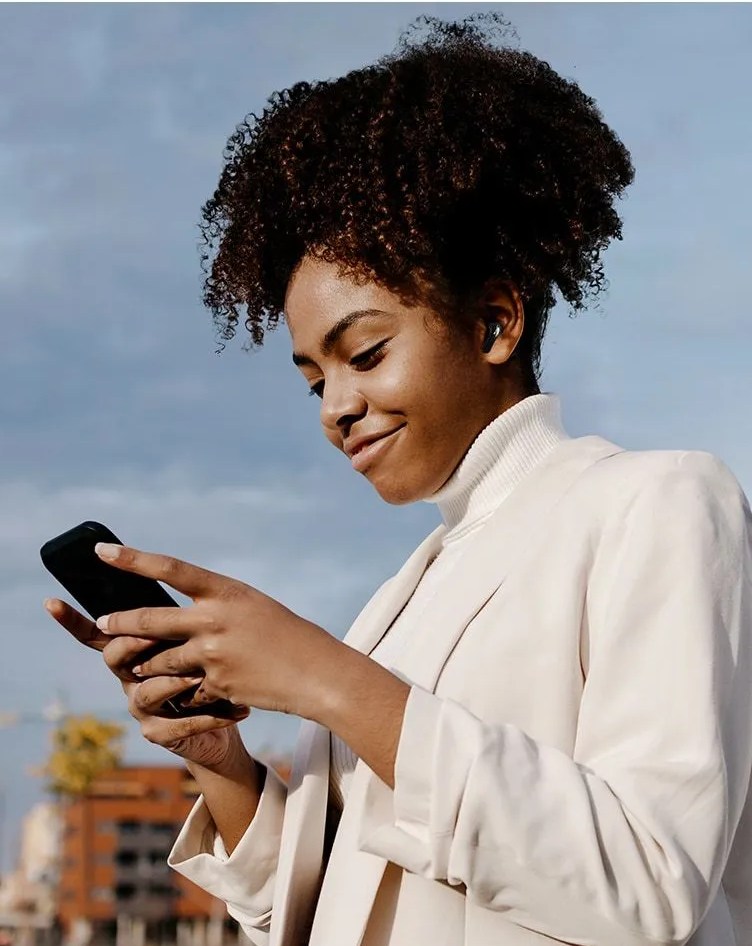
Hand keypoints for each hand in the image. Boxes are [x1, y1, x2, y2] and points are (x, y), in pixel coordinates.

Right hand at [44, 598, 249, 767]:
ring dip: (174, 680)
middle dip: (134, 643)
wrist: (230, 710)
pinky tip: (237, 710)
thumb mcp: (199, 634)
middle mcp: (130, 677)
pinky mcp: (160, 733)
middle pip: (116, 656)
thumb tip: (175, 569)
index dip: (73, 620)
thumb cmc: (214, 663)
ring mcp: (142, 707)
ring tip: (201, 674)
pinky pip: (179, 724)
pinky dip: (209, 716)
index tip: (51, 600)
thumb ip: (181, 614)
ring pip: (145, 691)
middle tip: (158, 633)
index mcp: (135, 649)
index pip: (98, 632)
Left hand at [93, 542, 343, 719]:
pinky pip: (186, 689)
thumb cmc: (287, 635)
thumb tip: (179, 612)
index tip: (103, 552)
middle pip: (149, 619)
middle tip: (103, 623)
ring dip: (149, 665)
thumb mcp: (253, 607)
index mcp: (225, 591)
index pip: (170, 569)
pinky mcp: (216, 684)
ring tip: (142, 667)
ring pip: (159, 660)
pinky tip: (201, 692)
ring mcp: (213, 653)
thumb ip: (216, 606)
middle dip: (120, 623)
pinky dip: (188, 692)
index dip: (133, 560)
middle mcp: (215, 618)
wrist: (317, 672)